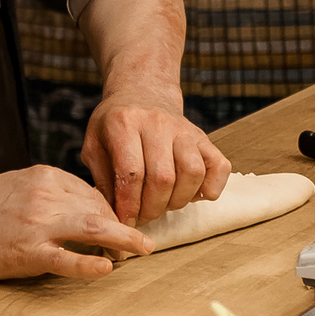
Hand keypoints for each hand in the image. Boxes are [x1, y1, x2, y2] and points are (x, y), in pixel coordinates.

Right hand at [0, 166, 151, 279]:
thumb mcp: (22, 183)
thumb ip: (54, 191)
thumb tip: (88, 205)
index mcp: (46, 176)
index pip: (92, 193)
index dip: (111, 212)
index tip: (120, 228)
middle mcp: (46, 196)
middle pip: (99, 208)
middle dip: (125, 226)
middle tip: (144, 243)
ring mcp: (38, 224)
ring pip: (91, 229)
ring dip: (123, 240)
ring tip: (143, 251)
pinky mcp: (27, 252)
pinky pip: (66, 259)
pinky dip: (89, 264)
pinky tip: (107, 268)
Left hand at [83, 96, 231, 224]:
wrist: (143, 93)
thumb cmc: (115, 125)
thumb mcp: (94, 145)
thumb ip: (102, 179)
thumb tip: (114, 217)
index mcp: (124, 123)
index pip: (131, 173)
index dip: (129, 205)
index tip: (125, 221)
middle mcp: (157, 123)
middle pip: (162, 178)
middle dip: (152, 208)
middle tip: (143, 216)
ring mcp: (184, 129)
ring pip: (192, 172)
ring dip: (178, 200)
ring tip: (164, 204)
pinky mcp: (204, 137)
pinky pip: (219, 167)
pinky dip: (211, 188)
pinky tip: (192, 194)